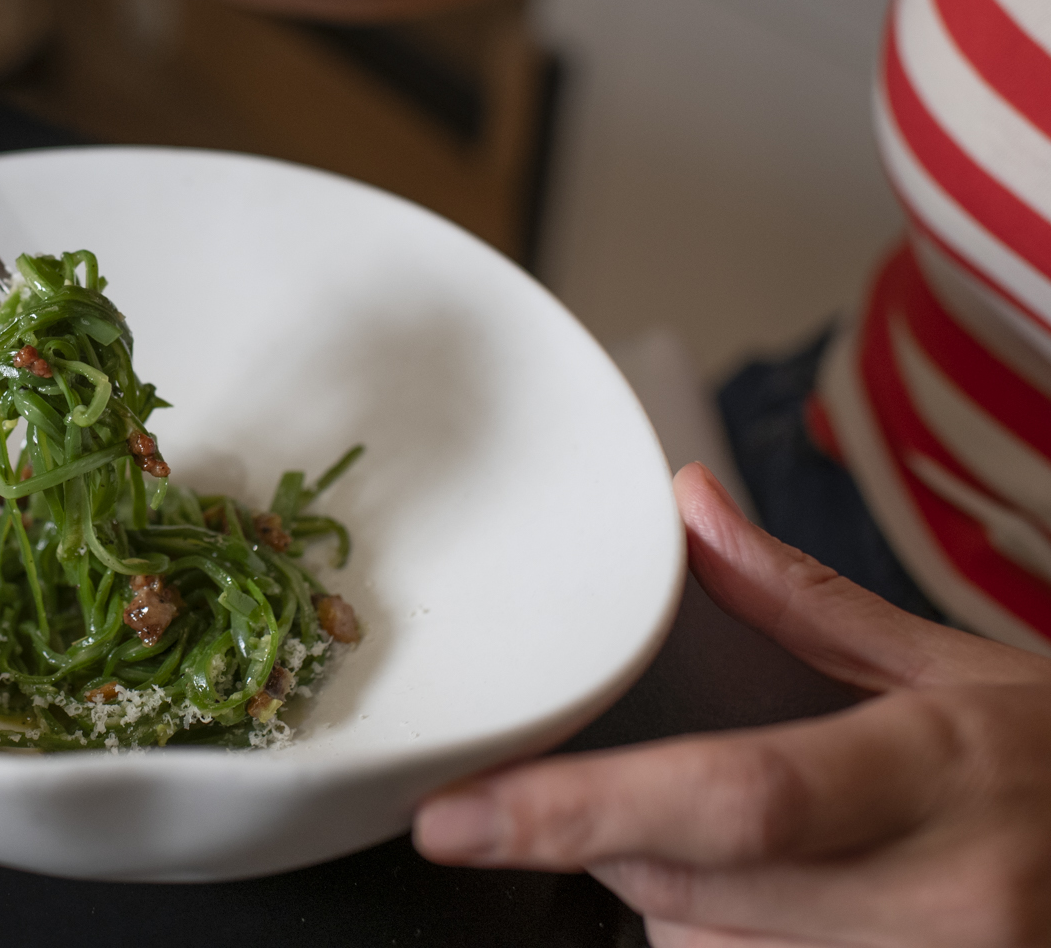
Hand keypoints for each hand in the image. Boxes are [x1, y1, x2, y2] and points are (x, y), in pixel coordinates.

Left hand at [414, 464, 1050, 946]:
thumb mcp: (956, 668)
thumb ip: (807, 601)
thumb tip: (692, 510)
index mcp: (941, 774)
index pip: (733, 798)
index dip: (578, 812)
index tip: (457, 817)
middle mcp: (946, 904)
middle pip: (693, 890)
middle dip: (608, 843)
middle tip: (586, 794)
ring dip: (675, 902)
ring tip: (748, 846)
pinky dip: (729, 943)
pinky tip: (772, 901)